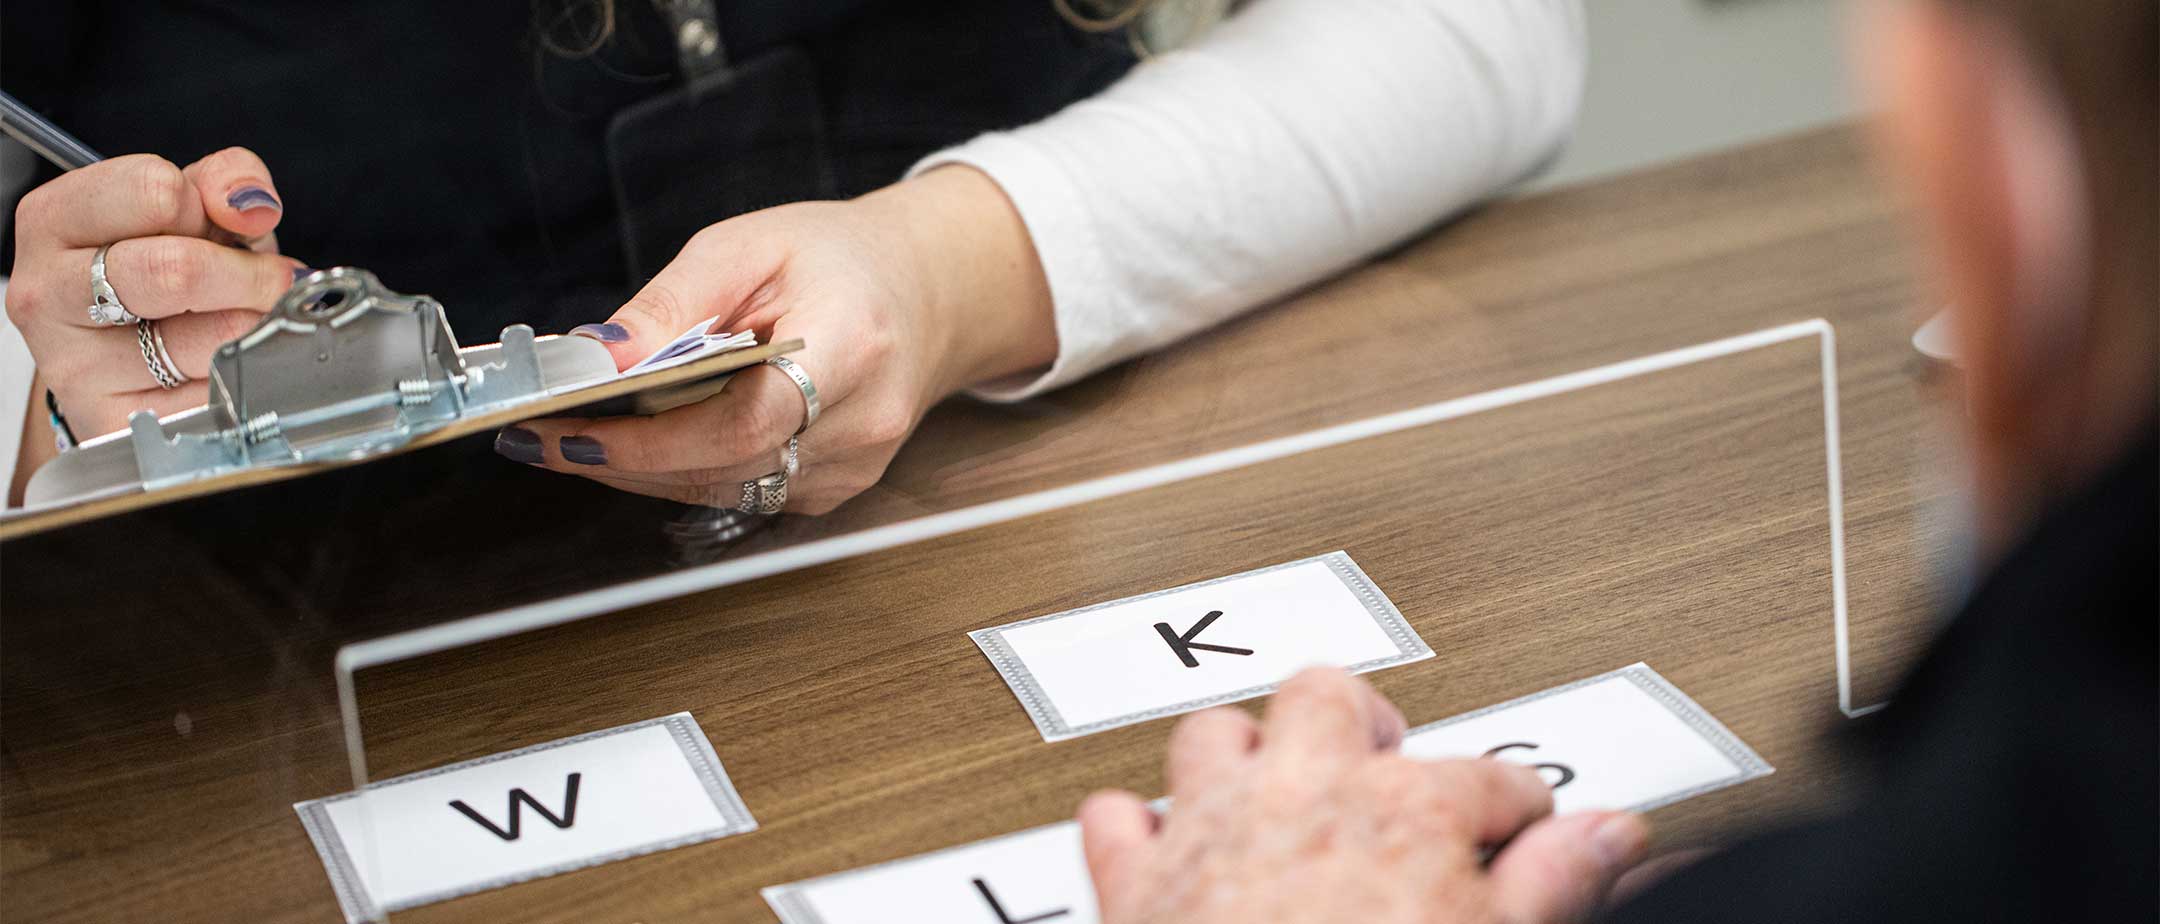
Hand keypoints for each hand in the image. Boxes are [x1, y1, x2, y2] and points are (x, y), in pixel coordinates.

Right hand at [8, 150, 303, 441]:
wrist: (128, 358)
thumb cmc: (158, 270)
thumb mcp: (190, 208)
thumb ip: (221, 183)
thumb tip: (251, 204)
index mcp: (54, 219)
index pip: (153, 191)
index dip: (209, 207)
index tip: (224, 224)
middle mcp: (47, 292)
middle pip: (174, 270)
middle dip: (249, 274)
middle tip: (273, 279)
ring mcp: (73, 364)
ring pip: (205, 340)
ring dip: (254, 326)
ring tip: (251, 319)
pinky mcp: (113, 421)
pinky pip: (214, 395)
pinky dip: (244, 373)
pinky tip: (230, 361)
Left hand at [506, 166, 1055, 513]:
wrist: (924, 292)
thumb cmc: (841, 260)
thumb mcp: (749, 244)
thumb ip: (673, 301)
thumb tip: (600, 355)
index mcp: (851, 344)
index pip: (749, 419)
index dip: (657, 438)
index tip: (579, 430)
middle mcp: (864, 419)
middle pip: (729, 465)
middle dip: (627, 457)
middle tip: (545, 438)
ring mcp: (857, 464)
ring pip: (728, 490)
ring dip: (646, 472)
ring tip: (576, 441)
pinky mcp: (840, 488)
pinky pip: (746, 494)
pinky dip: (686, 474)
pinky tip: (645, 446)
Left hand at [1079, 668, 1650, 923]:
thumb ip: (1557, 885)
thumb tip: (1614, 836)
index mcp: (1406, 811)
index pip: (1491, 779)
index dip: (1519, 811)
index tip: (1527, 837)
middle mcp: (1301, 794)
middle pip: (1330, 698)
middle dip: (1365, 722)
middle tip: (1388, 759)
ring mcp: (1210, 830)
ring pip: (1214, 734)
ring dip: (1245, 752)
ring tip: (1278, 780)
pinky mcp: (1135, 884)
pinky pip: (1116, 818)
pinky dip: (1139, 824)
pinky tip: (1163, 842)